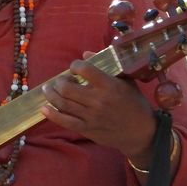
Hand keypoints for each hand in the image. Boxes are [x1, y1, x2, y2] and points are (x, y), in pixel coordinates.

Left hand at [41, 54, 156, 165]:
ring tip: (48, 89)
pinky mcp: (87, 129)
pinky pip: (64, 121)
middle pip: (67, 87)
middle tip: (59, 81)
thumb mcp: (126, 81)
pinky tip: (45, 108)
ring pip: (62, 103)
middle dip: (59, 81)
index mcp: (109, 85)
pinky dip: (52, 114)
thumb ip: (106, 65)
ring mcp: (91, 116)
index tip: (75, 67)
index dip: (75, 65)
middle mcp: (98, 100)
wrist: (141, 132)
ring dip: (51, 94)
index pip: (84, 69)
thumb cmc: (134, 103)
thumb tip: (86, 53)